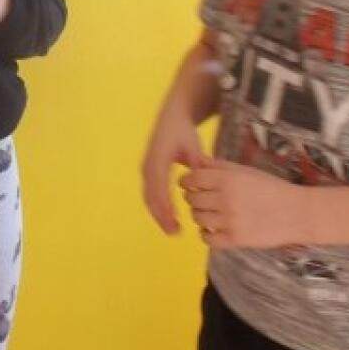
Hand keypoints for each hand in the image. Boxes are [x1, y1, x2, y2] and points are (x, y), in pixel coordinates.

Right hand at [141, 116, 209, 234]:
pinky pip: (150, 194)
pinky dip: (158, 208)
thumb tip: (202, 182)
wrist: (172, 116)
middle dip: (161, 216)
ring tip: (172, 230)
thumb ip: (197, 163)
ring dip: (158, 215)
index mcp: (158, 159)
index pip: (160, 187)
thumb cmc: (184, 130)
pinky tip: (169, 219)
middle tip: (175, 232)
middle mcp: (148, 166)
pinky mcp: (148, 173)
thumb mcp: (193, 145)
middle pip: (151, 196)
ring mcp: (146, 170)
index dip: (166, 206)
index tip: (176, 221)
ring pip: (149, 197)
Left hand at [180, 163, 308, 248]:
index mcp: (227, 179)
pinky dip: (206, 234)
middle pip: (191, 199)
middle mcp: (225, 198)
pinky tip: (214, 228)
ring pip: (196, 218)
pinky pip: (207, 238)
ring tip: (210, 214)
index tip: (190, 184)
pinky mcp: (235, 239)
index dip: (187, 181)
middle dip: (193, 198)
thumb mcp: (247, 171)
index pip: (192, 178)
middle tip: (202, 199)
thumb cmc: (272, 188)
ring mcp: (229, 220)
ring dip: (199, 215)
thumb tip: (198, 162)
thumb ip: (221, 166)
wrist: (297, 213)